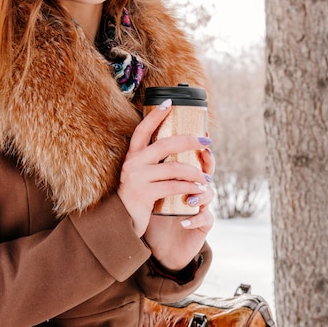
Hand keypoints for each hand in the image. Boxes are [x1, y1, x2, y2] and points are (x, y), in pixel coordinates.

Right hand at [117, 100, 214, 269]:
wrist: (121, 224)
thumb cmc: (136, 197)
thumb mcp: (141, 176)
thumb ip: (153, 163)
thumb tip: (178, 147)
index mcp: (132, 156)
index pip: (143, 130)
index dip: (155, 115)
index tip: (170, 102)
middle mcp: (133, 163)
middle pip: (165, 144)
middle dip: (189, 140)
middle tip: (206, 141)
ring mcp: (137, 178)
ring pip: (174, 167)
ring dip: (195, 172)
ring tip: (206, 177)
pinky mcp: (144, 194)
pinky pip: (173, 186)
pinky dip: (189, 187)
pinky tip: (198, 190)